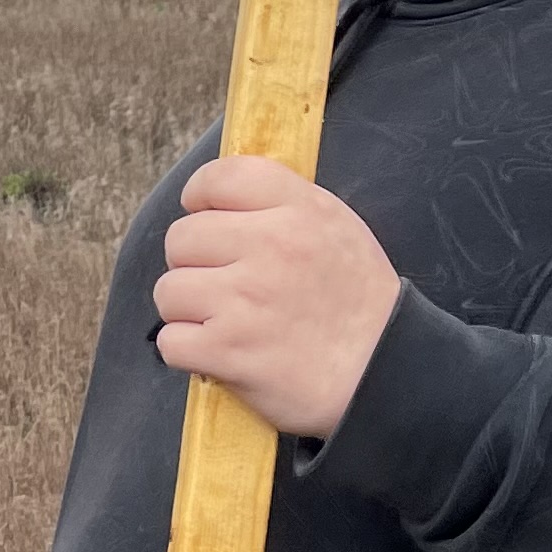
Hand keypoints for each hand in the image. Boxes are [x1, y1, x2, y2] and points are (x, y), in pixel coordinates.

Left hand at [152, 156, 402, 439]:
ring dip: (188, 311)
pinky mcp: (227, 350)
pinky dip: (188, 352)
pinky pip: (170, 341)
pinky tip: (221, 352)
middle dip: (193, 264)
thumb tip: (218, 193)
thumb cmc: (357, 304)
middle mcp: (272, 247)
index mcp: (301, 211)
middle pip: (181, 238)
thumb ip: (282, 205)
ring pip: (168, 291)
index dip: (201, 195)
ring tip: (225, 321)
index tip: (203, 214)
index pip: (222, 177)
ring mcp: (245, 300)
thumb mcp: (338, 230)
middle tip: (224, 285)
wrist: (383, 374)